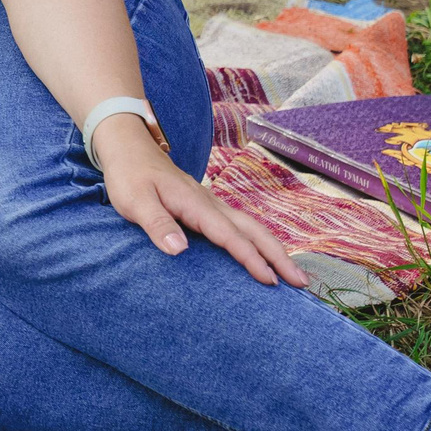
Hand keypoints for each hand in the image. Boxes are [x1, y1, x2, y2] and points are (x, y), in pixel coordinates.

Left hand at [96, 117, 306, 287]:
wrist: (130, 148)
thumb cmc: (129, 176)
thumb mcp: (134, 201)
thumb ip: (156, 223)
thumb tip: (180, 249)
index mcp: (196, 205)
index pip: (230, 236)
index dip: (250, 259)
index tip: (270, 280)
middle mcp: (210, 203)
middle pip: (253, 231)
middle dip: (278, 256)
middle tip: (302, 282)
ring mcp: (211, 204)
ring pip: (250, 227)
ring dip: (273, 249)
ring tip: (294, 273)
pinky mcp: (206, 206)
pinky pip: (239, 225)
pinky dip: (258, 240)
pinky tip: (263, 254)